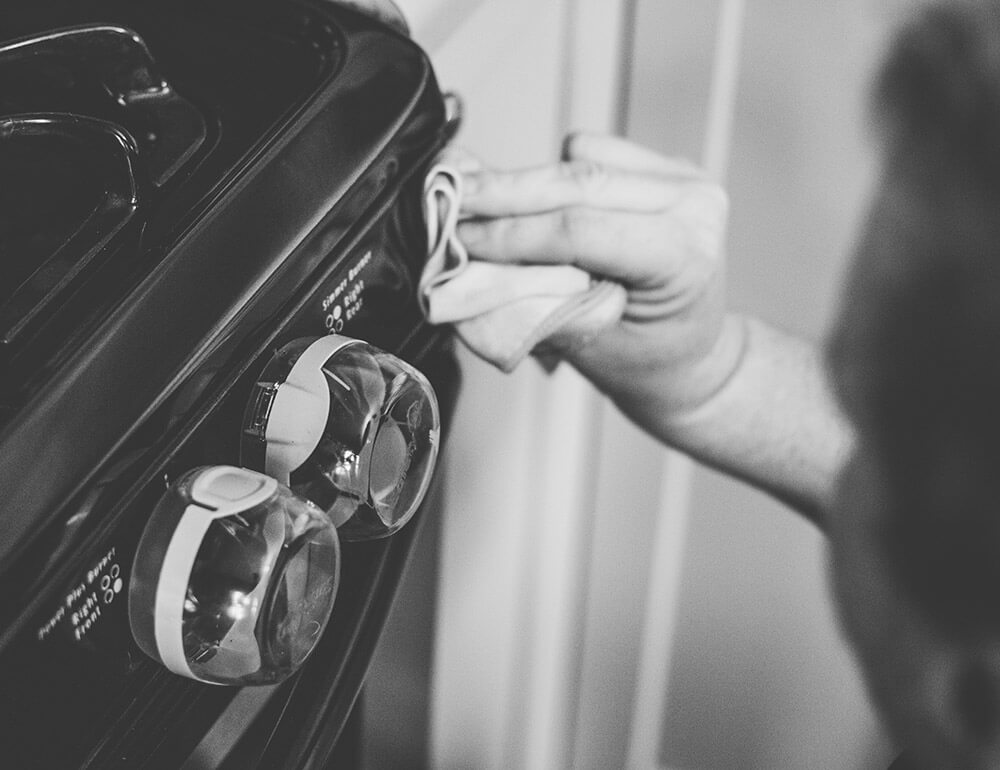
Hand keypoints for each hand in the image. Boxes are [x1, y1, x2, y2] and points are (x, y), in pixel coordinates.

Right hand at [454, 132, 741, 418]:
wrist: (688, 354)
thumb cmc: (644, 359)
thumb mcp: (584, 342)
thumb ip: (530, 296)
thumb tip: (468, 264)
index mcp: (685, 256)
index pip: (581, 230)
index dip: (511, 233)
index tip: (461, 240)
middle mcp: (694, 205)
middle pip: (579, 181)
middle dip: (504, 191)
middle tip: (450, 199)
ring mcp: (683, 179)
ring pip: (581, 157)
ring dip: (527, 182)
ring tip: (484, 207)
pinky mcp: (663, 167)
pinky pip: (593, 151)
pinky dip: (555, 175)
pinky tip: (544, 208)